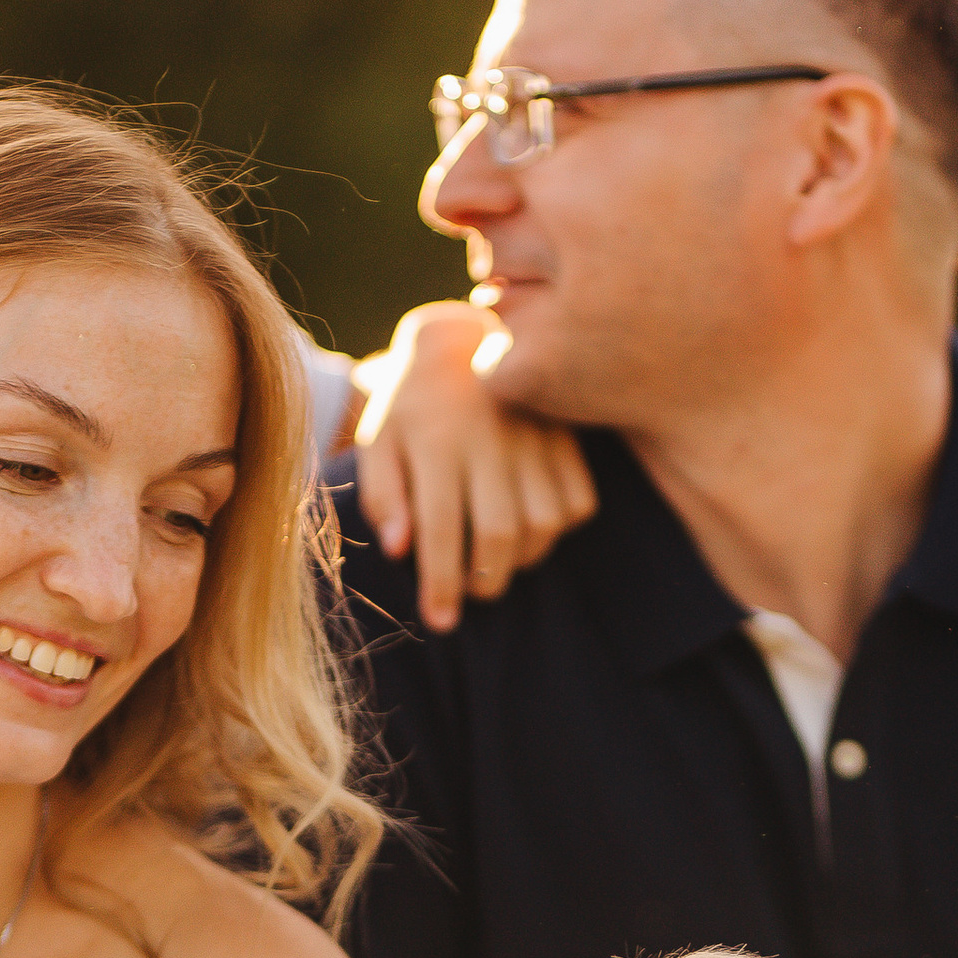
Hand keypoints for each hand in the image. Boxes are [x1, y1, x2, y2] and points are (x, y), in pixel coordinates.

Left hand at [352, 303, 597, 632]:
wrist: (462, 336)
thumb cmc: (411, 406)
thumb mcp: (379, 441)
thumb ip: (381, 495)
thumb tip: (400, 550)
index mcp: (436, 438)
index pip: (441, 529)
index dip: (441, 585)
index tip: (439, 621)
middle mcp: (490, 436)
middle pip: (499, 533)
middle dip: (484, 581)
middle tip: (470, 593)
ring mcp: (535, 434)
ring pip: (544, 523)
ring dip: (522, 560)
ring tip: (497, 561)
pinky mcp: (567, 436)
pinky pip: (578, 502)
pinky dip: (558, 528)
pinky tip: (530, 527)